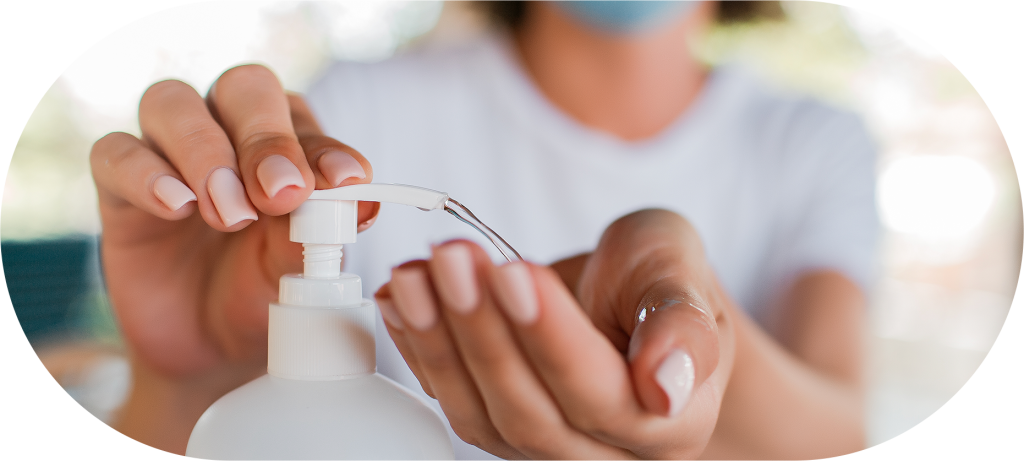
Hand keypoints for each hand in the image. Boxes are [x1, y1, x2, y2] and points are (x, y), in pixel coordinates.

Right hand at [90, 64, 376, 451]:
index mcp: (286, 142)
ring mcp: (169, 153)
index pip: (302, 118)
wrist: (209, 351)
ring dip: (206, 153)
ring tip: (231, 214)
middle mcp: (228, 132)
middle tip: (281, 195)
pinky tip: (177, 208)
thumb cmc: (264, 293)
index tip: (344, 182)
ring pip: (173, 103)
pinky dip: (147, 174)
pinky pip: (116, 153)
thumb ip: (321, 232)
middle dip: (266, 138)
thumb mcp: (299, 271)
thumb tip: (360, 201)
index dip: (323, 146)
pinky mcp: (119, 185)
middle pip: (243, 89)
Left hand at [375, 209, 735, 459]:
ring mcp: (544, 444)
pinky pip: (453, 399)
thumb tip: (666, 387)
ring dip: (439, 341)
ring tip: (415, 274)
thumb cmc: (657, 278)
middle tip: (452, 259)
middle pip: (531, 414)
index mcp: (668, 423)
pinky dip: (419, 347)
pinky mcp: (497, 421)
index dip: (550, 337)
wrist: (628, 293)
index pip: (601, 396)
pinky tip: (400, 298)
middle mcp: (604, 449)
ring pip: (482, 415)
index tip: (514, 272)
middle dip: (483, 331)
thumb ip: (682, 322)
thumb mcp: (680, 270)